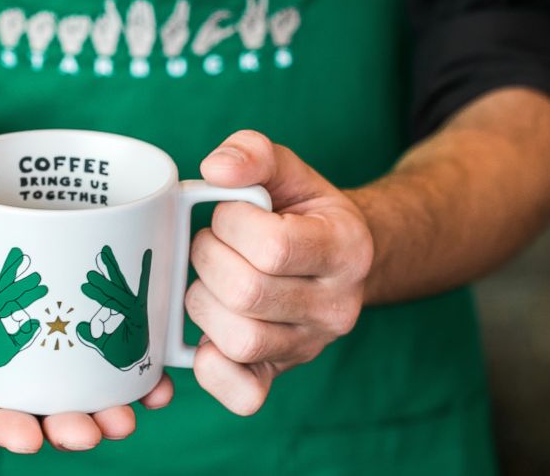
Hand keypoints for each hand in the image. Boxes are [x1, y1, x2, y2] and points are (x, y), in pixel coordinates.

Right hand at [0, 214, 173, 452]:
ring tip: (130, 414)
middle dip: (74, 426)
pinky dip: (142, 371)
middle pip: (52, 404)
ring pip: (93, 386)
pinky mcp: (102, 311)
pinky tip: (158, 384)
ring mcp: (68, 339)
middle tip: (93, 432)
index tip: (28, 440)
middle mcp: (30, 359)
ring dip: (114, 408)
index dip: (11, 427)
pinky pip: (124, 347)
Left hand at [186, 130, 372, 415]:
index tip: (228, 211)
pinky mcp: (282, 375)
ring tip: (212, 278)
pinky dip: (212, 367)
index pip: (274, 246)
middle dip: (208, 258)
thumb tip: (215, 169)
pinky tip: (208, 331)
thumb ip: (253, 153)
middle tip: (211, 241)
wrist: (338, 260)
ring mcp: (310, 346)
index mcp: (346, 249)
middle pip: (247, 293)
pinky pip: (243, 395)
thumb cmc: (303, 212)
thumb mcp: (288, 171)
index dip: (231, 223)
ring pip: (239, 340)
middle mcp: (337, 307)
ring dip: (203, 302)